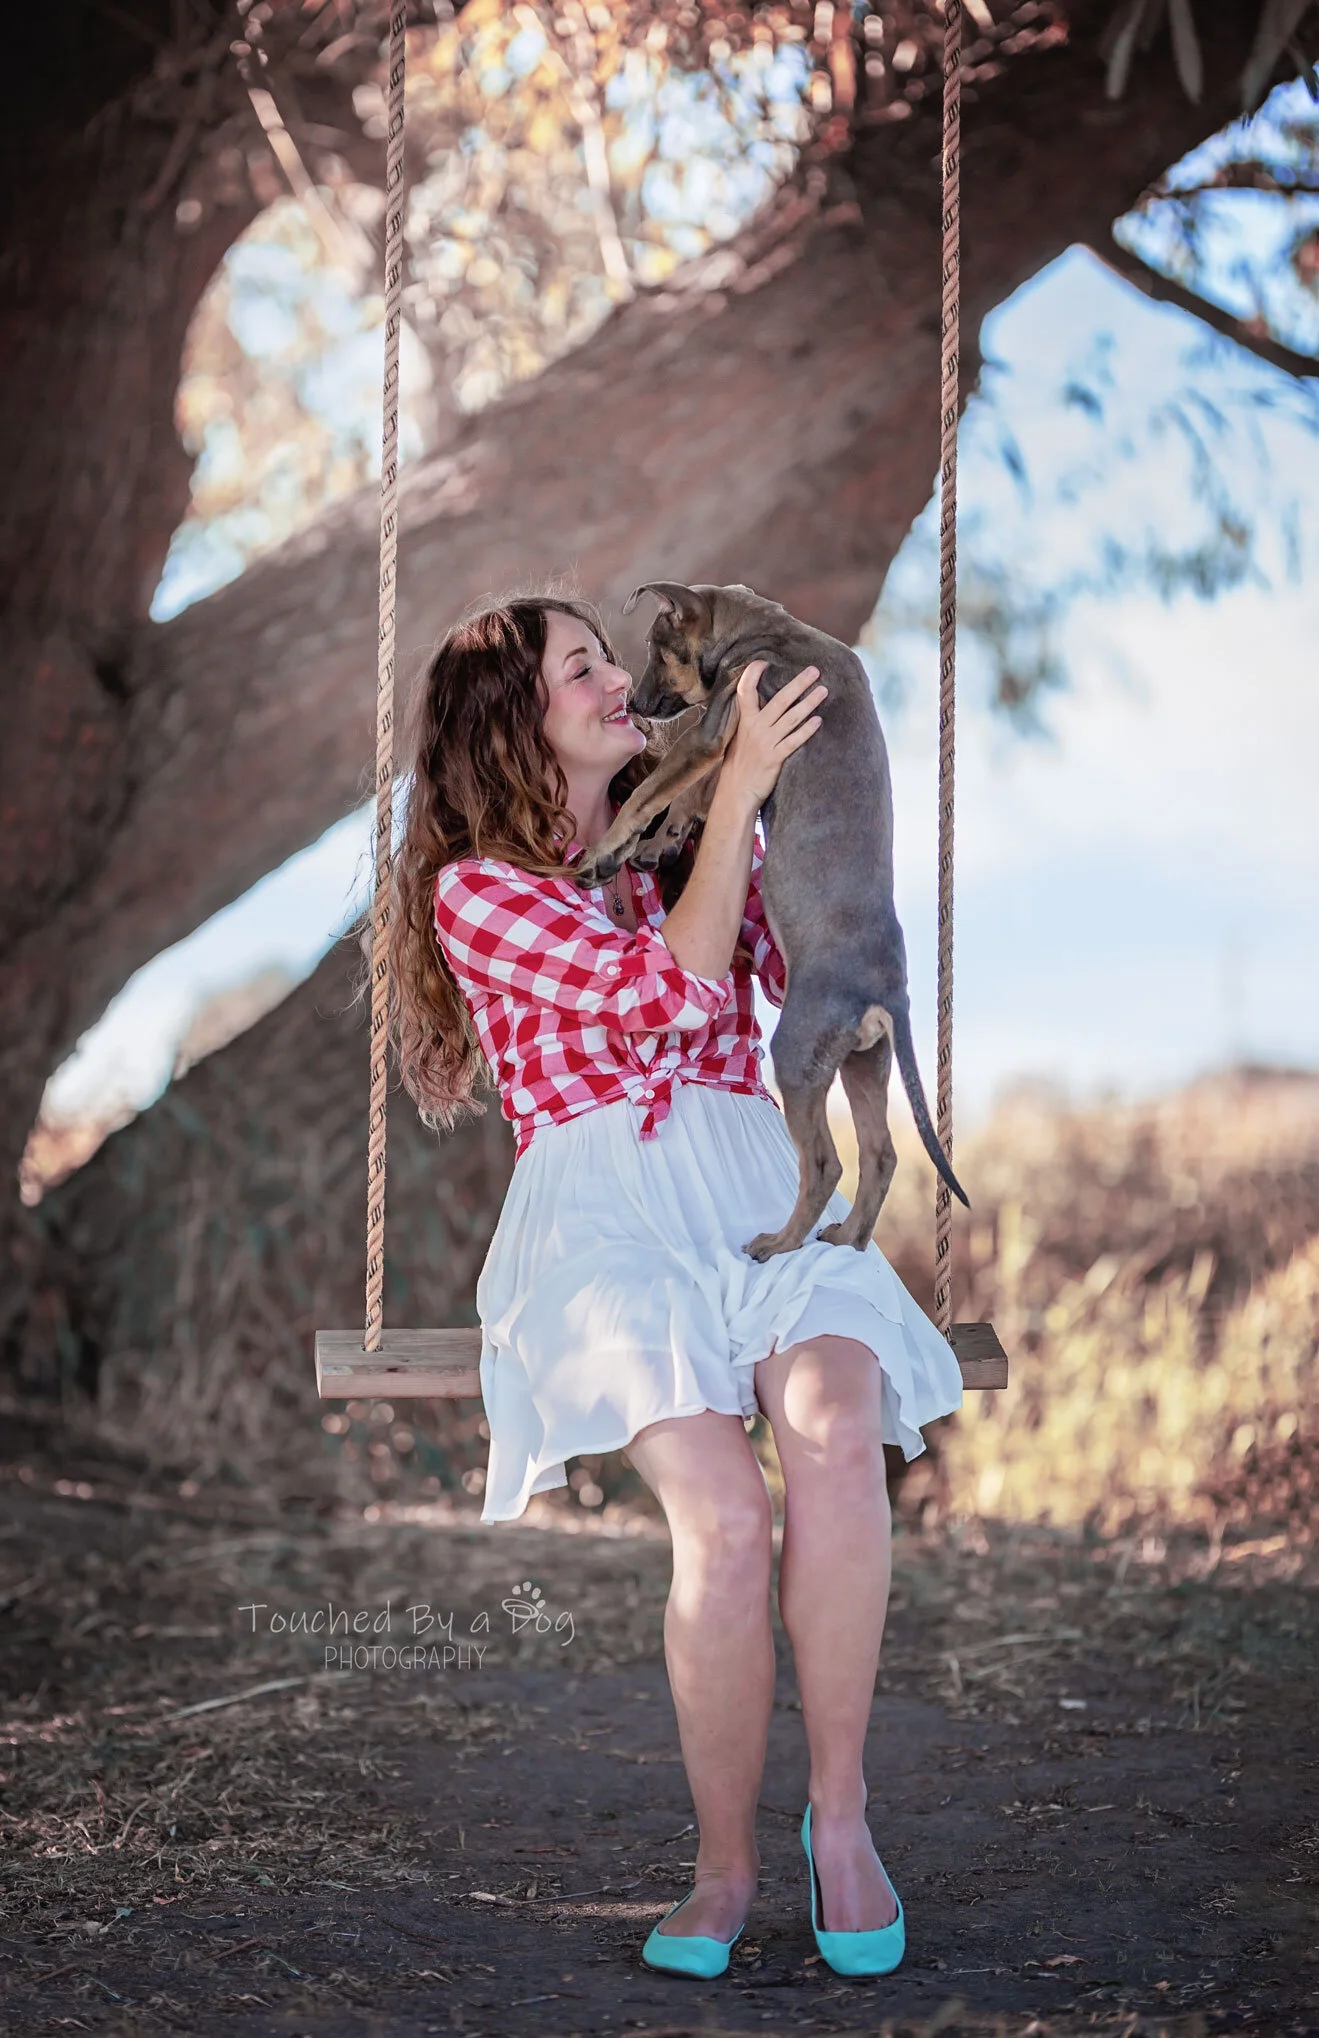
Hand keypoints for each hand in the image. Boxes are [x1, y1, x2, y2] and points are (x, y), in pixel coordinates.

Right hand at [720, 660, 826, 807]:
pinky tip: (818, 721)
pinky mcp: (775, 758)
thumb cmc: (740, 763)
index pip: (745, 691)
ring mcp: (766, 743)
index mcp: (745, 721)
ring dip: (809, 703)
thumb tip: (764, 700)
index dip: (752, 674)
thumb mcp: (740, 736)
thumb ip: (751, 718)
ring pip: (791, 718)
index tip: (763, 661)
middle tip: (815, 671)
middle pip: (780, 700)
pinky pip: (793, 741)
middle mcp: (755, 728)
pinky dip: (806, 730)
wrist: (736, 792)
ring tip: (823, 691)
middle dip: (798, 683)